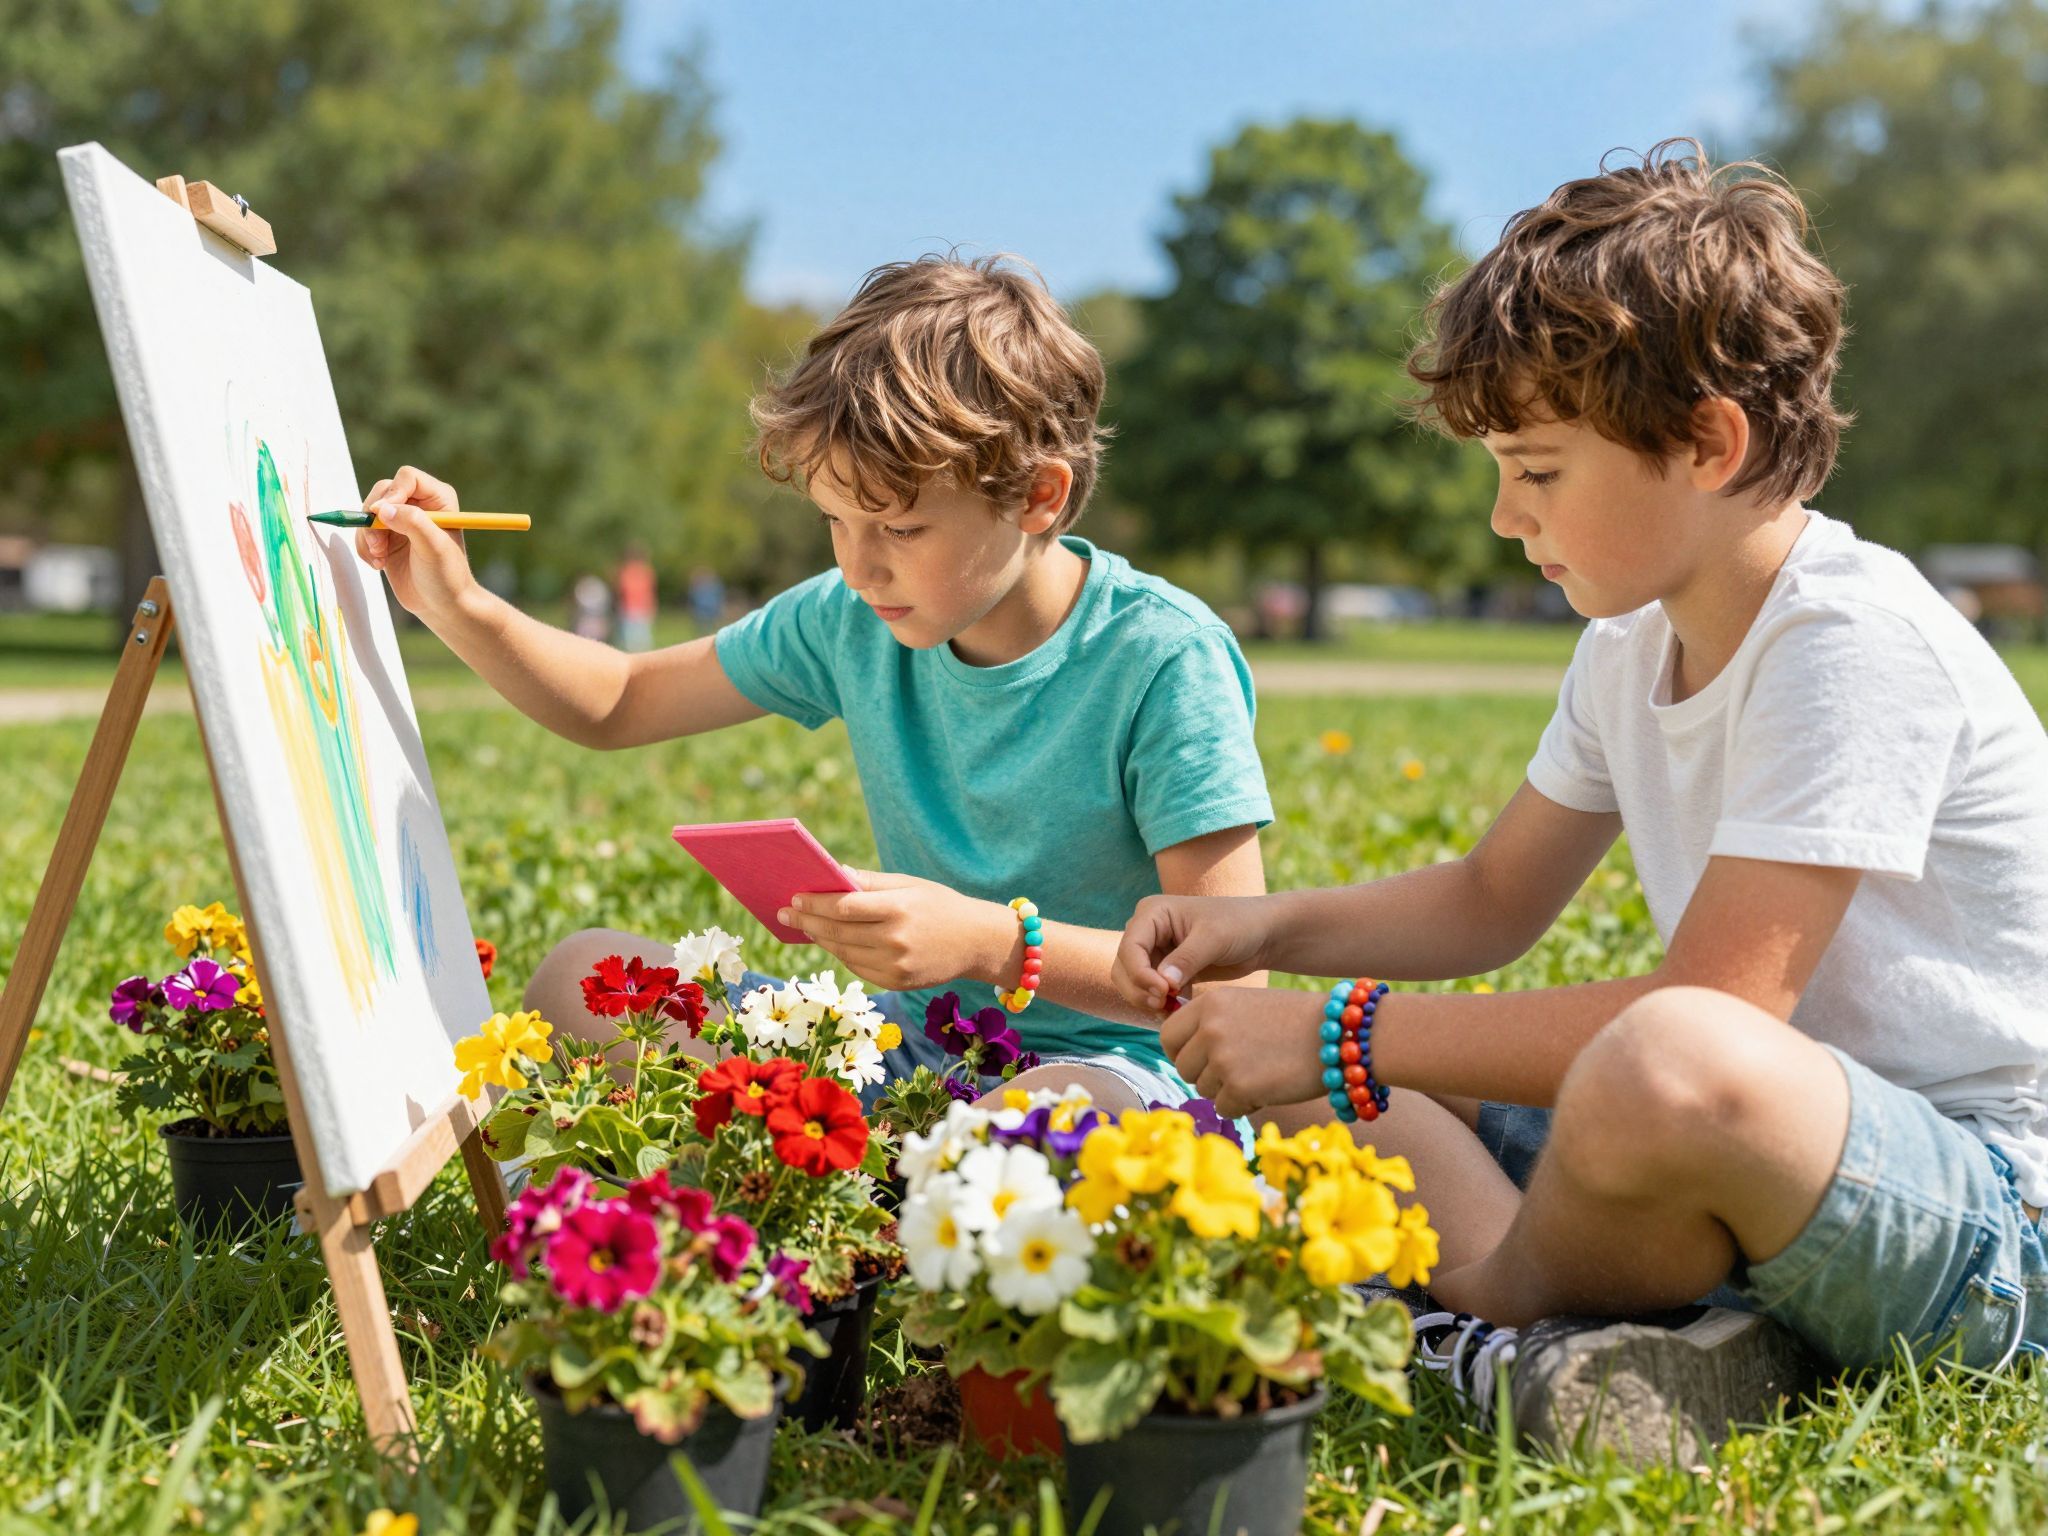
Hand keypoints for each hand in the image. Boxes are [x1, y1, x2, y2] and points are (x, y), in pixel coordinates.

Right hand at [354, 465, 475, 622]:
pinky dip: (364, 547)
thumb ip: (412, 522)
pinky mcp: (386, 538)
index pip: (407, 478)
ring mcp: (401, 521)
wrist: (441, 606)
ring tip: (379, 558)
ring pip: (368, 512)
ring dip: (367, 535)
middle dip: (374, 518)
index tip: (382, 515)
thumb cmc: (446, 576)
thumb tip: (382, 508)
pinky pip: (363, 531)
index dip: (392, 493)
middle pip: (382, 491)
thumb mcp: (434, 547)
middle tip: (379, 545)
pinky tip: (378, 564)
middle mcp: (419, 505)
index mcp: (438, 499)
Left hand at [778, 871, 1009, 992]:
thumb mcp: (910, 884)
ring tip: (804, 926)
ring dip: (819, 938)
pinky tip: (830, 942)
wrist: (977, 942)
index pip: (844, 906)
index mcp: (898, 908)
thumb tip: (834, 874)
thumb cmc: (940, 905)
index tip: (794, 897)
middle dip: (807, 921)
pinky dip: (840, 953)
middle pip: (838, 931)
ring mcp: (895, 965)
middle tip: (785, 912)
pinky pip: (857, 967)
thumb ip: (872, 882)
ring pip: (843, 951)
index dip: (815, 903)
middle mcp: (895, 939)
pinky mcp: (896, 982)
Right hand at [1113, 893, 1279, 1012]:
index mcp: (1152, 913)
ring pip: (1133, 983)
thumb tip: (1162, 985)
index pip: (1129, 948)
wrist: (1262, 935)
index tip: (1163, 992)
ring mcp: (1155, 950)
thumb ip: (1187, 960)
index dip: (1139, 974)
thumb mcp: (1214, 938)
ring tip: (1172, 1011)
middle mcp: (1147, 930)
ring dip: (1147, 1000)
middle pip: (1124, 968)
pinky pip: (1151, 992)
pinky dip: (1160, 1004)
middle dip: (1140, 990)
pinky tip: (1179, 1011)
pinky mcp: (1166, 969)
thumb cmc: (1240, 925)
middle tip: (1164, 1006)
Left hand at [1161, 986, 1326, 1119]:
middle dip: (1205, 1075)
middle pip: (1182, 1067)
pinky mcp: (1240, 1086)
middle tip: (1237, 1071)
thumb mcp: (1245, 1006)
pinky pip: (1225, 1108)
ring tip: (1261, 1073)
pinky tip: (1269, 1087)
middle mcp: (1210, 1028)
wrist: (1340, 1033)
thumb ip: (1212, 1024)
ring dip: (1227, 1090)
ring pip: (1203, 1090)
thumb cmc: (1296, 1021)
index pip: (1168, 1035)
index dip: (1181, 1051)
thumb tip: (1181, 1054)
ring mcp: (1223, 1058)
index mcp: (1209, 1003)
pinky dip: (1244, 1105)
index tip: (1199, 1059)